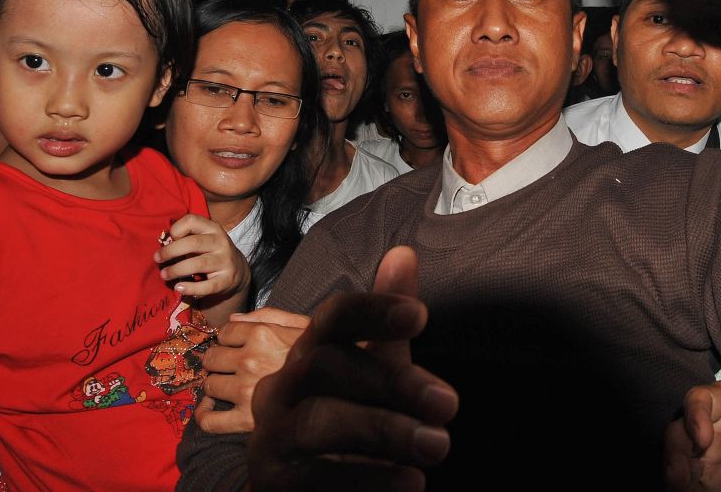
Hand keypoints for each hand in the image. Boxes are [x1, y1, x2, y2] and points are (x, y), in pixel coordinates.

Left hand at [154, 214, 249, 300]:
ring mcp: (225, 261)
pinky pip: (207, 286)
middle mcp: (221, 242)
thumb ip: (186, 238)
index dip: (176, 229)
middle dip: (170, 251)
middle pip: (193, 243)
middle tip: (157, 259)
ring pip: (198, 264)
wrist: (237, 271)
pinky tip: (179, 288)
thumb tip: (162, 244)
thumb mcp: (204, 239)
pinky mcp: (226, 280)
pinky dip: (191, 288)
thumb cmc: (210, 252)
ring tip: (164, 275)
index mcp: (212, 228)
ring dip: (176, 270)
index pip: (192, 221)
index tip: (168, 240)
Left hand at [197, 308, 310, 433]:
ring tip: (229, 386)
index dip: (228, 339)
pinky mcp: (246, 419)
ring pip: (210, 385)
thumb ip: (266, 315)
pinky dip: (204, 415)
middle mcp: (250, 360)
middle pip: (211, 358)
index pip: (224, 333)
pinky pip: (210, 420)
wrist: (339, 382)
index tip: (236, 346)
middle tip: (230, 367)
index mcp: (262, 334)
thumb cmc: (321, 351)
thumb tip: (232, 319)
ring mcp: (246, 390)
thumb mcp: (299, 323)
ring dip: (215, 385)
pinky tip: (209, 409)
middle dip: (218, 361)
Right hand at [249, 246, 457, 491]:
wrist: (302, 491)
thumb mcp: (371, 374)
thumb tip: (404, 252)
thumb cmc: (345, 425)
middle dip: (391, 382)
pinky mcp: (273, 484)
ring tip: (438, 445)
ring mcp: (271, 438)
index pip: (331, 318)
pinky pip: (319, 479)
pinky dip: (370, 480)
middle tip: (449, 405)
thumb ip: (386, 326)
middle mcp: (280, 389)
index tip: (421, 317)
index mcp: (305, 354)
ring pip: (319, 422)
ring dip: (385, 431)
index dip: (372, 310)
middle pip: (325, 366)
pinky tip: (410, 483)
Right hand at [663, 383, 720, 491]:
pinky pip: (682, 478)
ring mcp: (695, 451)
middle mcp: (701, 425)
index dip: (696, 416)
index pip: (699, 400)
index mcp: (719, 401)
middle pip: (677, 432)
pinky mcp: (695, 473)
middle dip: (676, 452)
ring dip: (675, 472)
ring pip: (675, 458)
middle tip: (681, 474)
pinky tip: (688, 489)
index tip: (703, 438)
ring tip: (682, 485)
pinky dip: (683, 484)